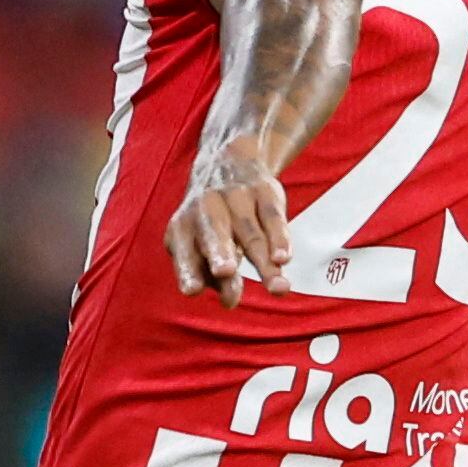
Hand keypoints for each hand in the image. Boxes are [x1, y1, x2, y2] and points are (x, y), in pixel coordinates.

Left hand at [166, 135, 292, 307]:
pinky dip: (280, 237)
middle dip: (219, 252)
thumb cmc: (211, 224)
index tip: (191, 291)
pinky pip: (272, 216)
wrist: (225, 164)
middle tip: (225, 271)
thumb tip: (229, 302)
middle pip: (214, 232)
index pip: (184, 251)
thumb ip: (216, 277)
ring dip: (263, 260)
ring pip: (250, 232)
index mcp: (182, 228)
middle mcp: (204, 209)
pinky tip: (284, 258)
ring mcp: (235, 197)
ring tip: (278, 288)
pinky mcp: (263, 191)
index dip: (187, 271)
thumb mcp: (204, 247)